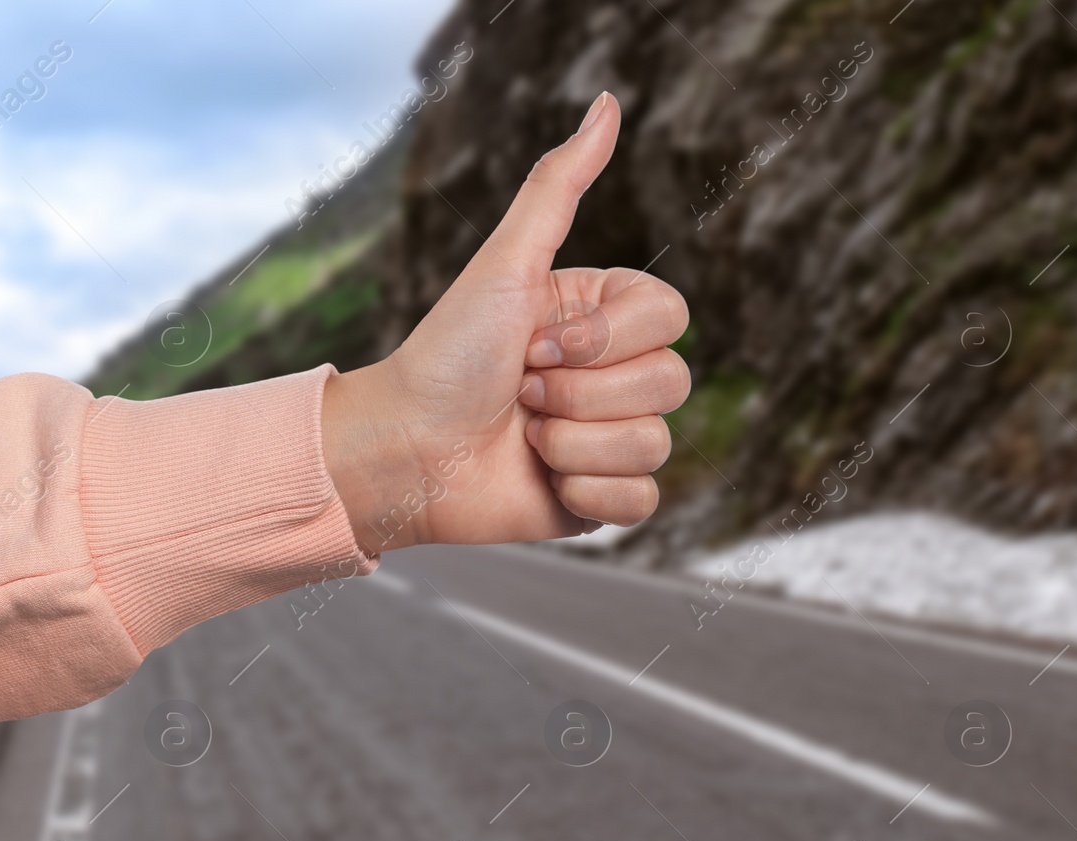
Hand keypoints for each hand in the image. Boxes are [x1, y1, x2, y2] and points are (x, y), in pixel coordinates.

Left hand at [322, 91, 690, 556]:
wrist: (404, 450)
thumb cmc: (446, 354)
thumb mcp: (505, 263)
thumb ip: (558, 186)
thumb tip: (607, 103)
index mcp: (603, 318)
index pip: (672, 318)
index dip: (604, 338)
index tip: (535, 341)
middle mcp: (614, 376)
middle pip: (671, 383)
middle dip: (582, 393)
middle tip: (522, 390)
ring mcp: (609, 439)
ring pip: (654, 444)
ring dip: (573, 442)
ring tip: (523, 435)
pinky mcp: (600, 499)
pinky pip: (643, 501)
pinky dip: (586, 492)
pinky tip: (542, 479)